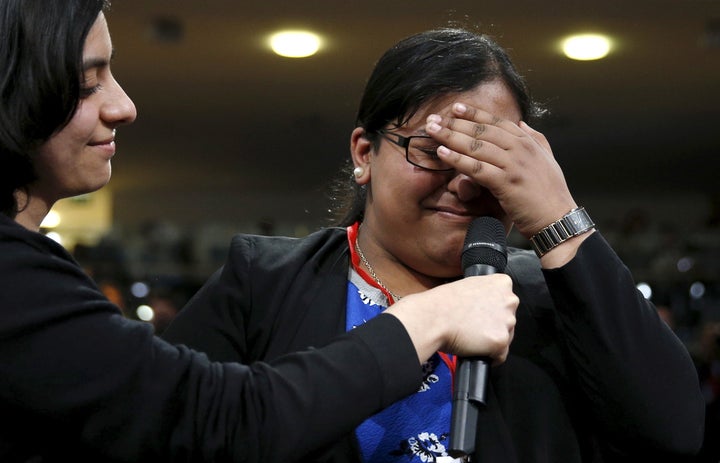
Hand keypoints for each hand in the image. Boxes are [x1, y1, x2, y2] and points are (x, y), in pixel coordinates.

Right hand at [387, 274, 517, 363]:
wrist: (433, 318)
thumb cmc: (442, 302)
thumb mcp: (468, 285)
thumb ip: (484, 293)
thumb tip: (486, 306)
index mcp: (502, 283)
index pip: (506, 300)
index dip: (492, 310)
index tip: (481, 314)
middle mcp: (509, 300)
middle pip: (508, 319)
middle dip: (494, 325)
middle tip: (474, 327)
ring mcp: (507, 321)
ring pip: (506, 337)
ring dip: (491, 340)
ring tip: (472, 338)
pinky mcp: (501, 341)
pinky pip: (501, 355)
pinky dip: (490, 357)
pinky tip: (476, 351)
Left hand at [425, 102, 576, 238]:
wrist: (559, 220)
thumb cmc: (551, 194)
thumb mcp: (547, 159)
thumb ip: (535, 138)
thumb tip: (522, 123)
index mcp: (527, 142)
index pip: (496, 122)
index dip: (474, 114)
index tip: (455, 107)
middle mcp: (520, 149)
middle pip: (481, 131)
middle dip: (455, 123)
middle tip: (433, 119)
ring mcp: (513, 165)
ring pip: (476, 146)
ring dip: (451, 137)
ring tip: (432, 131)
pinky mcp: (506, 183)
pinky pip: (477, 168)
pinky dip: (458, 160)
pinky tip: (442, 153)